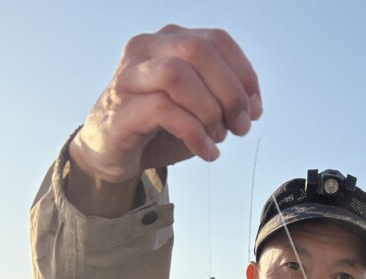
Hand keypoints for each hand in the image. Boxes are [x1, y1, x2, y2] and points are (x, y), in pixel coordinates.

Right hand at [69, 25, 261, 187]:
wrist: (110, 152)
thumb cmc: (157, 126)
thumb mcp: (197, 108)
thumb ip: (222, 100)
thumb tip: (252, 109)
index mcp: (168, 41)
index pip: (217, 40)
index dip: (244, 74)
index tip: (255, 110)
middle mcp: (146, 49)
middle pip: (198, 50)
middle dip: (230, 91)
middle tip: (241, 126)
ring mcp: (129, 77)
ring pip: (177, 74)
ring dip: (209, 110)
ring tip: (219, 137)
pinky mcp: (120, 109)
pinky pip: (163, 110)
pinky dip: (194, 133)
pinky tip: (206, 152)